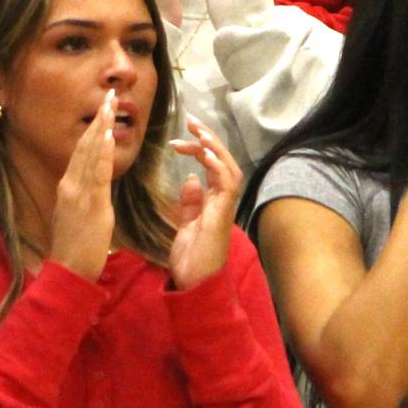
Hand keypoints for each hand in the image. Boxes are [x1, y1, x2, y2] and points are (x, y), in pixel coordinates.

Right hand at [47, 91, 117, 280]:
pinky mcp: (89, 204)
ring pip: (89, 153)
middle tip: (109, 96)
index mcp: (68, 187)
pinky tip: (108, 136)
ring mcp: (78, 193)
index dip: (93, 128)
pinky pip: (96, 173)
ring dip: (101, 128)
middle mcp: (70, 185)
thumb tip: (95, 181)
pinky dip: (101, 153)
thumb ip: (86, 195)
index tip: (104, 109)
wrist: (69, 271)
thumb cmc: (75, 249)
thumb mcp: (78, 216)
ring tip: (110, 106)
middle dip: (98, 119)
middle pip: (85, 145)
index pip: (81, 151)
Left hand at [168, 119, 242, 290]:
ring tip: (199, 131)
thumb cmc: (191, 260)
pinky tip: (206, 155)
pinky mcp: (223, 216)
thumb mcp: (186, 225)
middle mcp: (223, 202)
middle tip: (191, 121)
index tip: (179, 138)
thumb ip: (191, 203)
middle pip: (222, 161)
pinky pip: (227, 186)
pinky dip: (218, 168)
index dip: (199, 148)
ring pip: (228, 169)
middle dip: (209, 139)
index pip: (211, 166)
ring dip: (215, 148)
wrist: (195, 286)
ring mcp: (225, 208)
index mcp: (213, 202)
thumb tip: (191, 179)